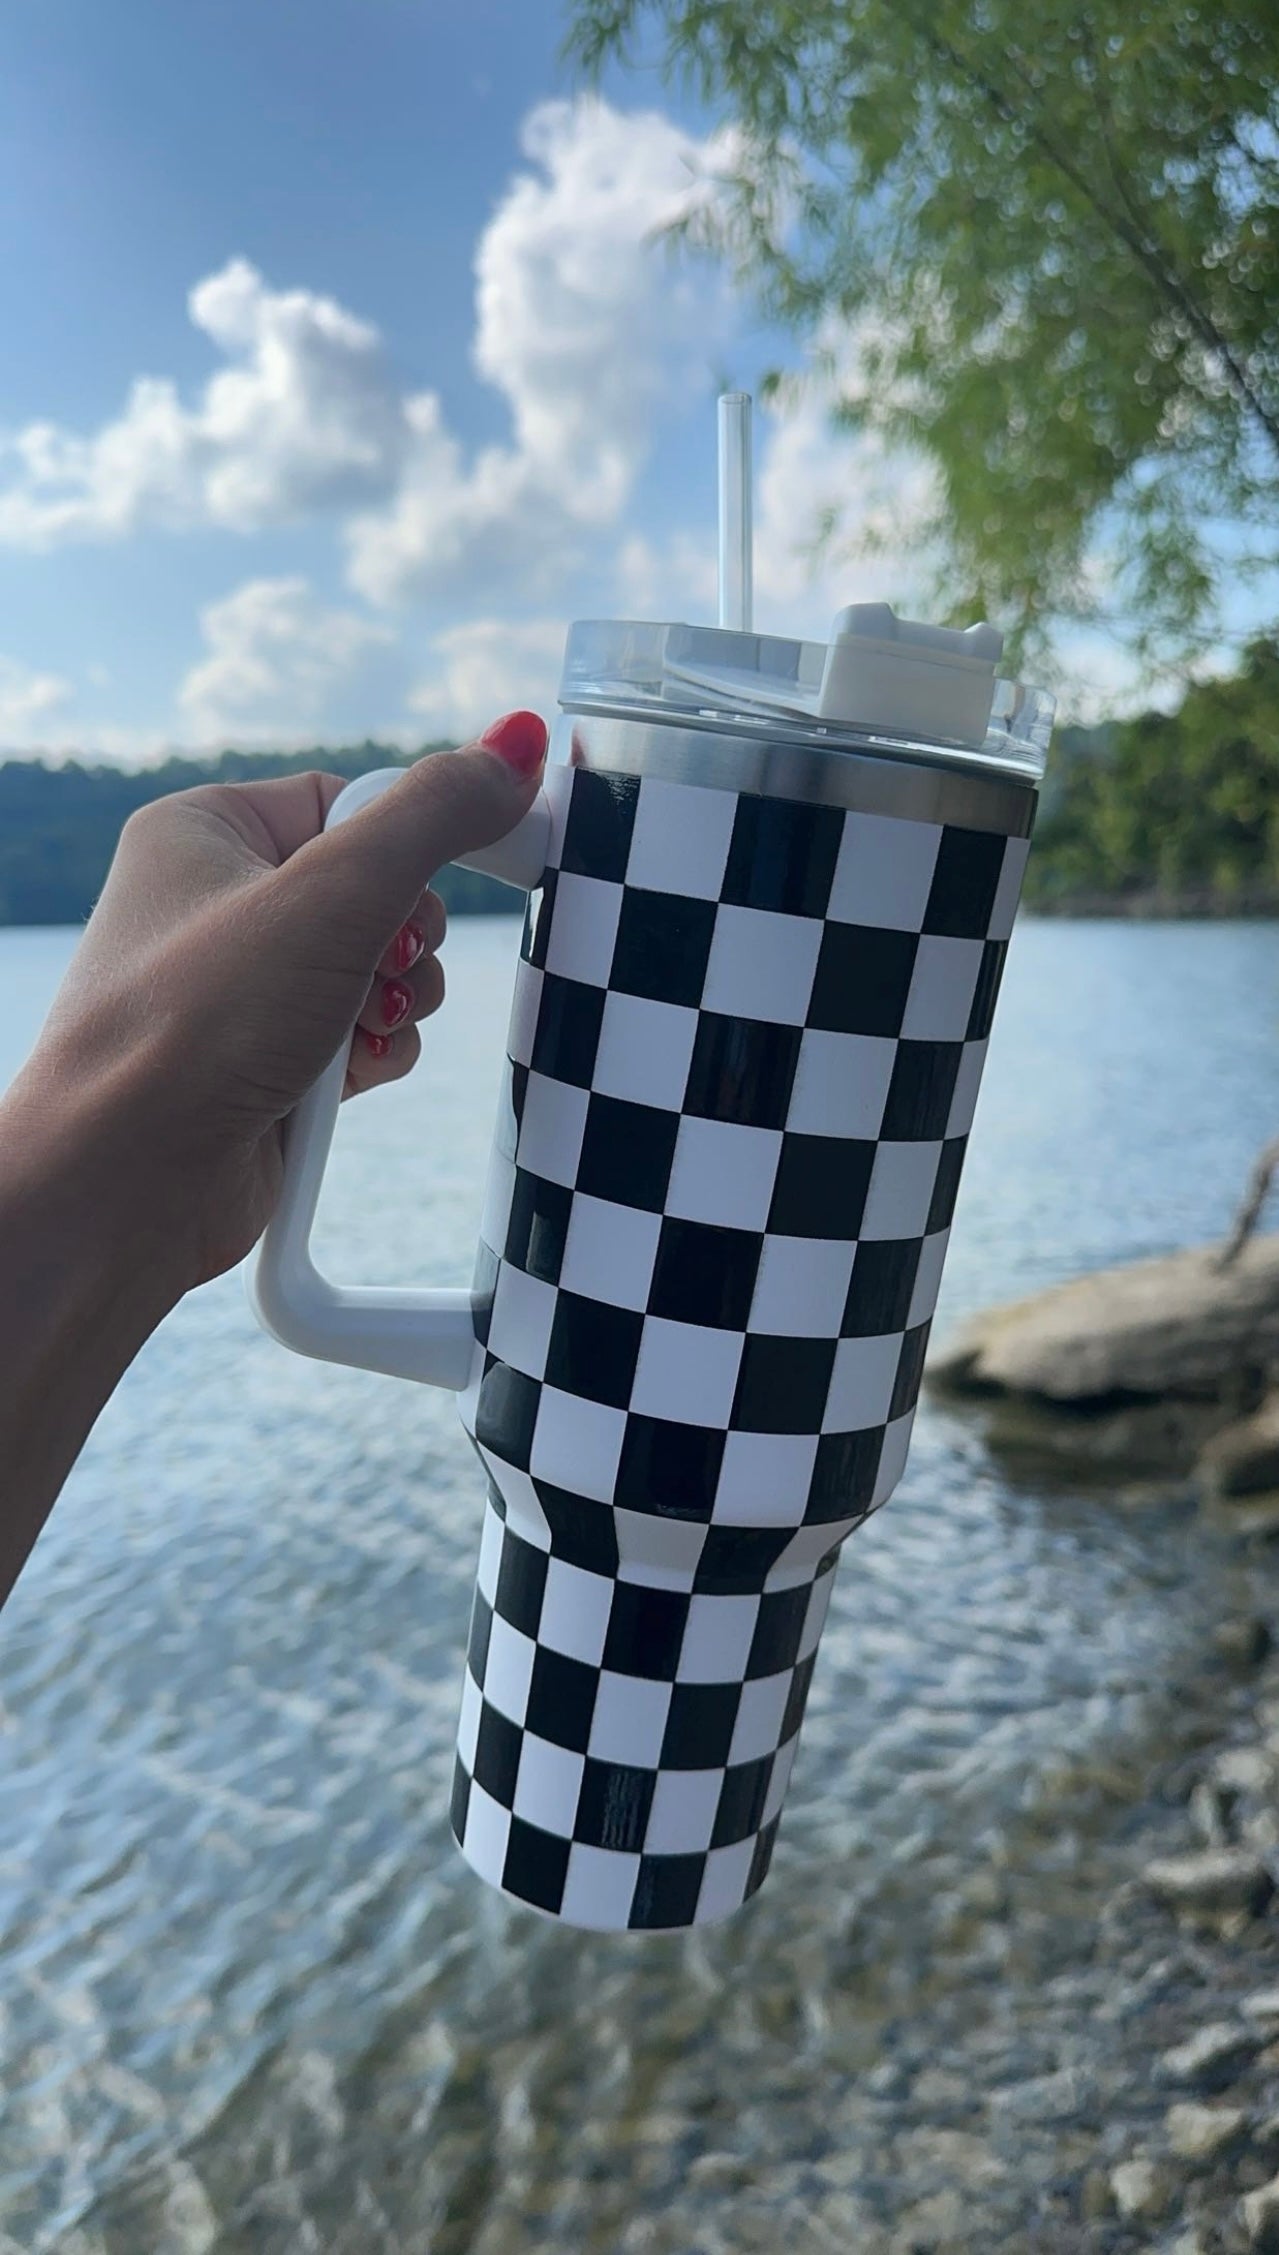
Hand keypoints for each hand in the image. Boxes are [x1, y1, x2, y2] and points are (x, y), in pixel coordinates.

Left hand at [9, 711, 545, 1294]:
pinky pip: (361, 1034)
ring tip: (362, 1028)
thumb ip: (435, 815)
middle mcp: (216, 902)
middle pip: (379, 887)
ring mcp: (240, 988)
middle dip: (408, 939)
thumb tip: (517, 744)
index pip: (350, 799)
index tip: (461, 873)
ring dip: (400, 1000)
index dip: (412, 839)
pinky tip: (352, 1074)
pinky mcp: (265, 1061)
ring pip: (380, 967)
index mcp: (205, 830)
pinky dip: (376, 1052)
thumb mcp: (336, 894)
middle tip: (381, 966)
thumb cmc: (198, 1028)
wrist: (128, 1185)